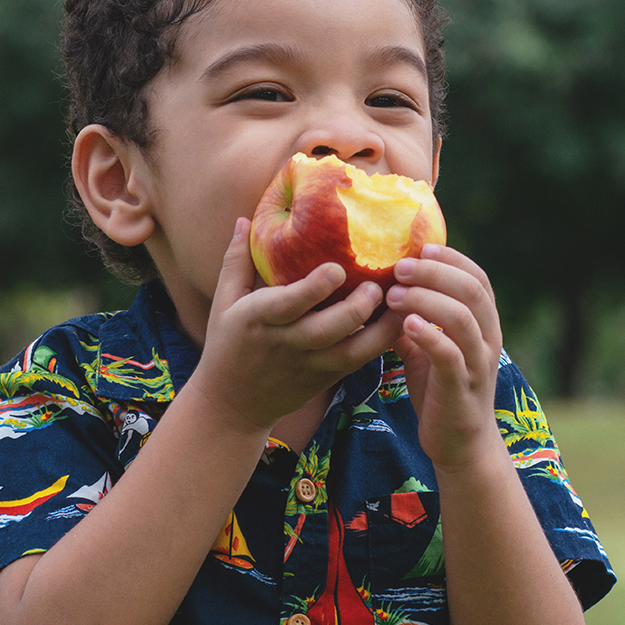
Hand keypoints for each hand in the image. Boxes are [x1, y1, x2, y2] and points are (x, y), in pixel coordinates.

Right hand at [187, 218, 403, 436]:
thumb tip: (244, 219)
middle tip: (378, 285)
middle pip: (326, 330)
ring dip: (380, 329)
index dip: (314, 288)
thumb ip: (236, 261)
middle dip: (356, 308)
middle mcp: (285, 343)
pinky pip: (358, 362)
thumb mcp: (223, 303)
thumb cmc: (228, 345)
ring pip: (351, 351)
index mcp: (258, 319)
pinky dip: (381, 343)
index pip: (289, 304)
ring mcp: (308, 364)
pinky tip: (401, 320)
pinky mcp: (326, 379)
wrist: (233, 405)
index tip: (337, 268)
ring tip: (401, 303)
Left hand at [385, 245, 503, 470]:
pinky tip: (406, 325)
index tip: (420, 248)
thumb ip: (414, 319)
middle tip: (399, 268)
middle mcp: (487, 339)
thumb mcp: (427, 349)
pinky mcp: (462, 389)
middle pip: (471, 290)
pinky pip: (451, 356)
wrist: (461, 446)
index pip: (478, 278)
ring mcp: (477, 364)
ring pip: (462, 318)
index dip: (451, 259)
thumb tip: (383, 289)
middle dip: (434, 273)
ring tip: (394, 295)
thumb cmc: (442, 391)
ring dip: (426, 299)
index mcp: (483, 325)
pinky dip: (429, 336)